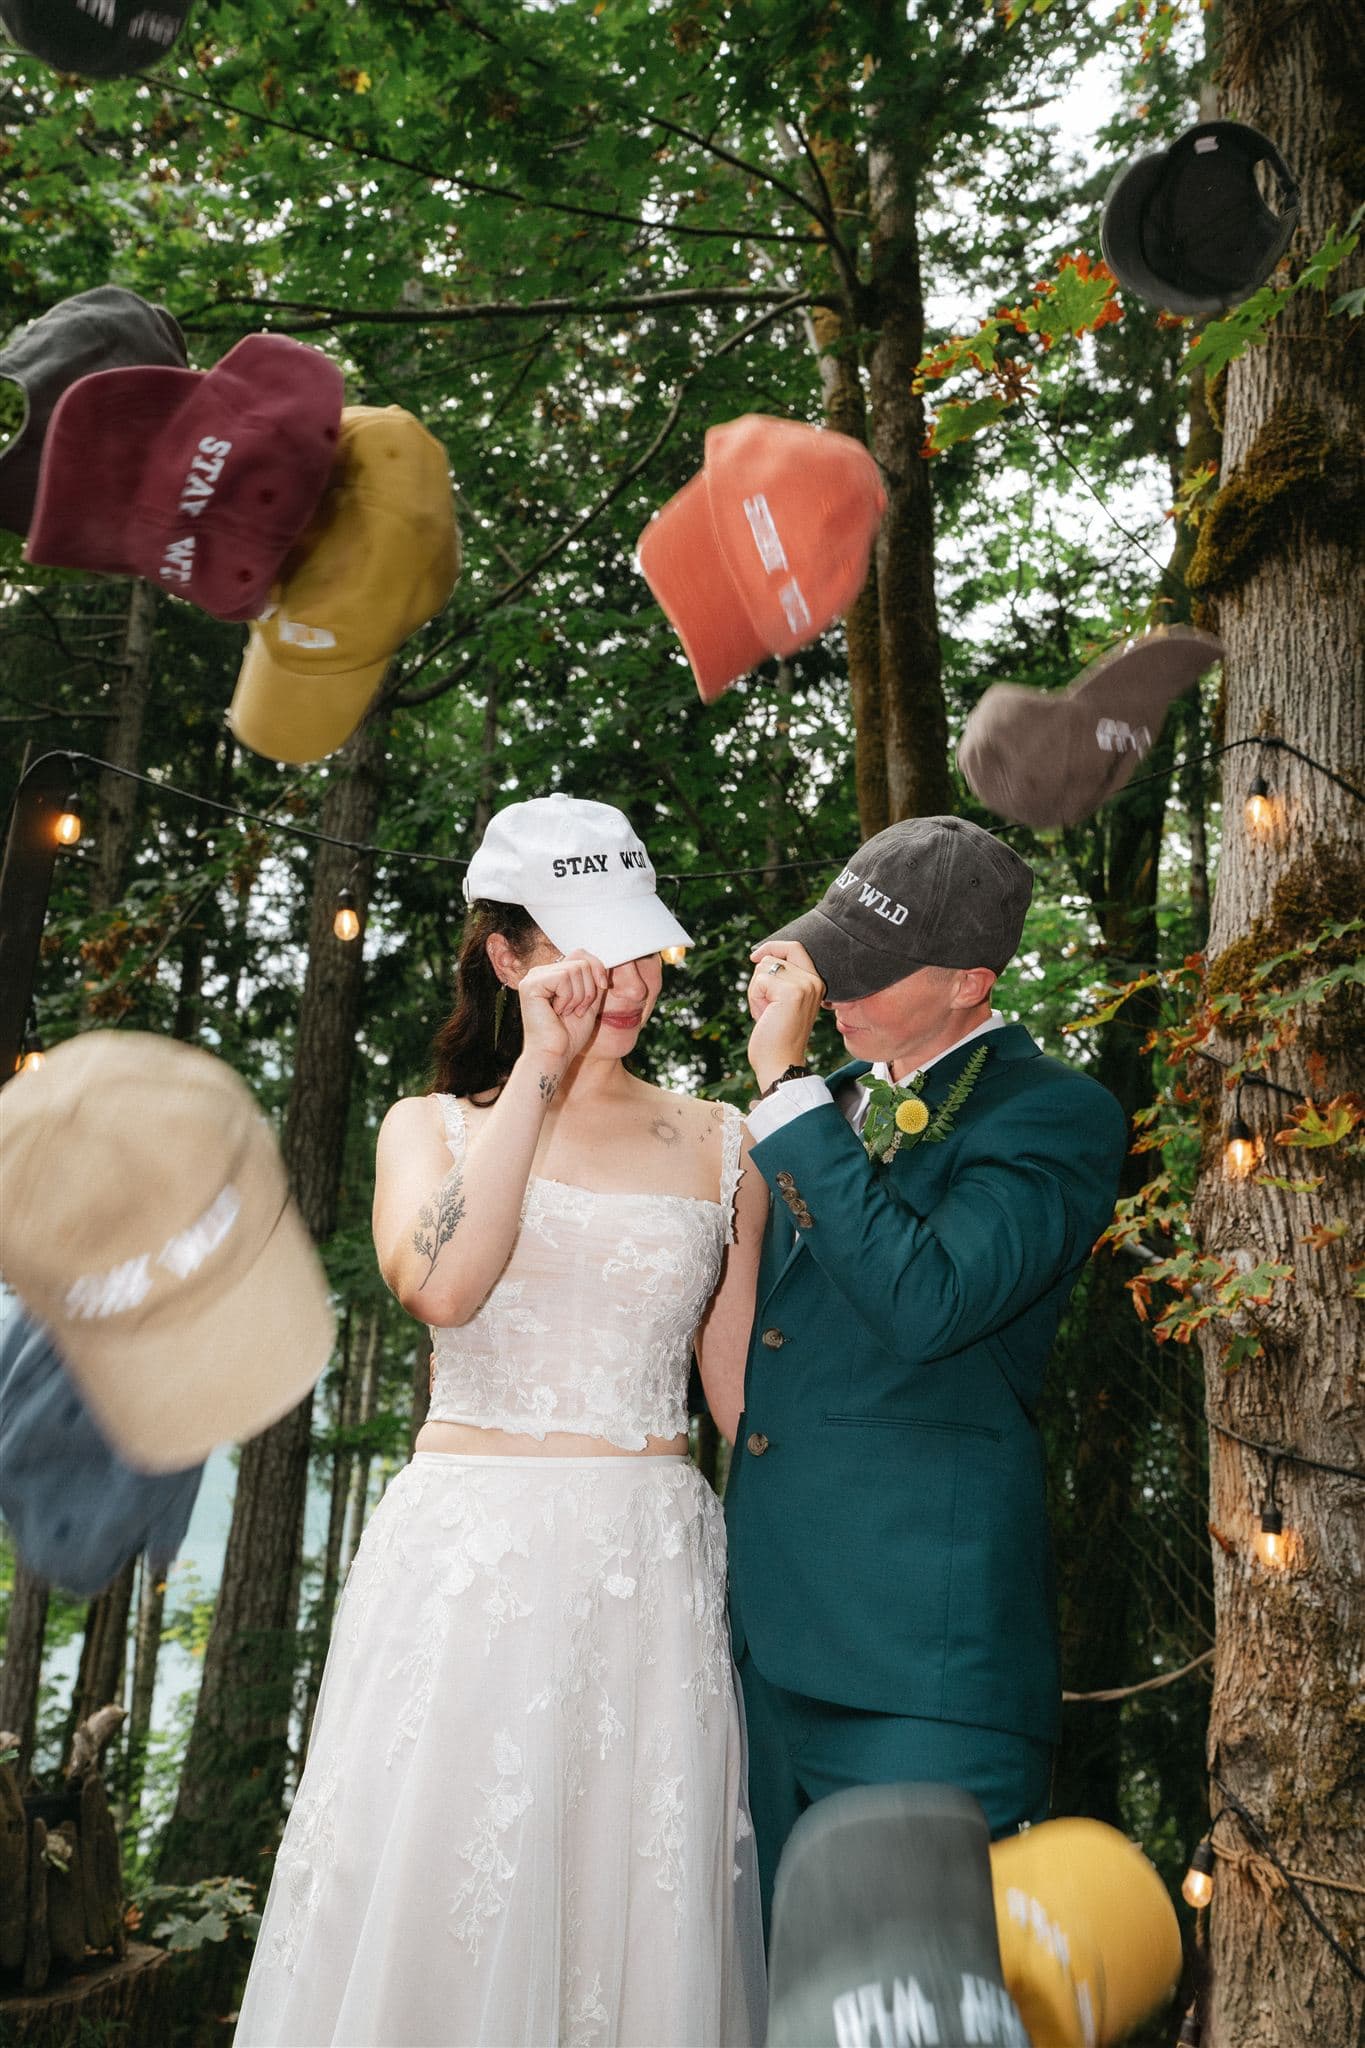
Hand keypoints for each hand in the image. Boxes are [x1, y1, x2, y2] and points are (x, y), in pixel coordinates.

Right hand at [516, 950, 608, 1073]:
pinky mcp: (530, 985)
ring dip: (579, 996)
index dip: (598, 970)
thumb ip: (594, 980)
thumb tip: (606, 961)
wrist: (554, 1055)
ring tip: (567, 1012)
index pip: (581, 955)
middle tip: (576, 1010)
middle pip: (581, 961)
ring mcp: (533, 977)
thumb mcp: (589, 1001)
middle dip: (589, 989)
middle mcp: (540, 972)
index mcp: (552, 975)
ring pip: (575, 969)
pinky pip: (564, 977)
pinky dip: (568, 997)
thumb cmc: (569, 1035)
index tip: (603, 988)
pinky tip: (557, 1011)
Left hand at [746, 941, 824, 1090]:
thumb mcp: (781, 1001)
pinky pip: (759, 981)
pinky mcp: (792, 992)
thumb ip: (781, 979)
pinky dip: (754, 998)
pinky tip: (764, 1016)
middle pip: (774, 957)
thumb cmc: (775, 1036)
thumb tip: (762, 956)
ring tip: (767, 1012)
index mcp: (815, 983)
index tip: (755, 956)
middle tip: (766, 1005)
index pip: (795, 948)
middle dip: (760, 978)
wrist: (779, 1063)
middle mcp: (814, 981)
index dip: (773, 947)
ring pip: (764, 967)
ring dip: (756, 990)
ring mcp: (805, 985)